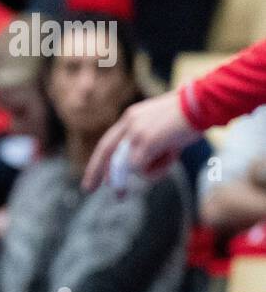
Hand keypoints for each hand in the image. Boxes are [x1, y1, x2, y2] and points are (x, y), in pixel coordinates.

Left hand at [82, 90, 201, 190]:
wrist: (204, 102)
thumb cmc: (190, 117)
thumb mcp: (162, 128)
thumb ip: (149, 144)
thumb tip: (140, 167)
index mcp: (131, 117)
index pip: (108, 141)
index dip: (100, 159)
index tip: (95, 175)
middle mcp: (129, 123)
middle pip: (106, 152)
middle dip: (95, 172)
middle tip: (88, 188)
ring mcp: (136, 132)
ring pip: (127, 164)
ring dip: (147, 171)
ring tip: (172, 155)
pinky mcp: (146, 141)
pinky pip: (140, 167)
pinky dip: (155, 169)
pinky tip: (173, 156)